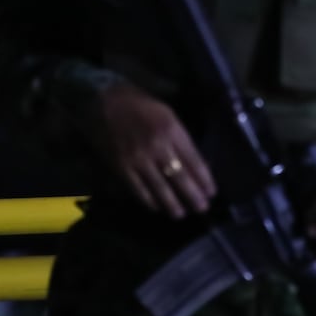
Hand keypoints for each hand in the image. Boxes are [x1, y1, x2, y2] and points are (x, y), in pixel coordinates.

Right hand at [87, 81, 216, 219]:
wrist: (104, 101)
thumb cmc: (141, 105)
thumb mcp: (168, 115)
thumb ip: (181, 139)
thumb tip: (196, 163)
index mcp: (171, 130)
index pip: (193, 160)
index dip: (204, 179)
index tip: (211, 193)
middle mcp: (157, 146)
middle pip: (179, 177)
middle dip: (193, 196)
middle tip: (202, 209)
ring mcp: (138, 158)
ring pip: (160, 187)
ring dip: (172, 204)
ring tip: (181, 214)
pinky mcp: (121, 167)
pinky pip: (138, 189)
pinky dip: (149, 201)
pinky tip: (157, 207)